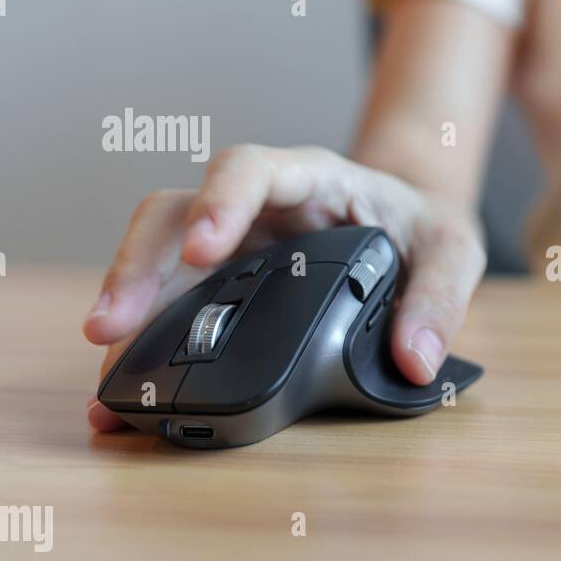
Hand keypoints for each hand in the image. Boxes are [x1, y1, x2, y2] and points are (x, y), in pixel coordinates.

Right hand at [83, 144, 485, 430]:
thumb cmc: (423, 226)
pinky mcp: (223, 283)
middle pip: (175, 214)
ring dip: (127, 312)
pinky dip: (145, 344)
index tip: (202, 249)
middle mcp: (257, 208)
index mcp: (311, 179)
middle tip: (113, 325)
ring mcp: (233, 245)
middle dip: (139, 265)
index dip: (221, 202)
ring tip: (107, 379)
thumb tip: (414, 362)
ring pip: (158, 261)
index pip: (251, 169)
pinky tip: (124, 391)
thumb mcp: (453, 251)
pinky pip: (171, 303)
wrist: (410, 223)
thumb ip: (439, 299)